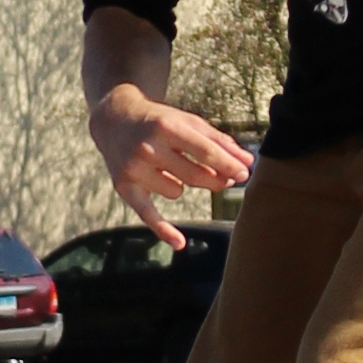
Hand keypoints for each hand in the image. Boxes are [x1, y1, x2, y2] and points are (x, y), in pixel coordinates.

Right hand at [93, 89, 256, 248]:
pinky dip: (163, 229)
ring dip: (181, 185)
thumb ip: (218, 141)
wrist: (114, 119)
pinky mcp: (124, 186)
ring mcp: (134, 168)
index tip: (244, 174)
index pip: (205, 151)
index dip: (228, 165)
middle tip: (226, 180)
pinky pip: (147, 214)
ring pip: (176, 192)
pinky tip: (180, 243)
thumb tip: (248, 161)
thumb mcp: (187, 122)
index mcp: (167, 127)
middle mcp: (148, 148)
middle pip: (194, 175)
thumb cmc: (159, 121)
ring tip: (170, 168)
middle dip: (215, 180)